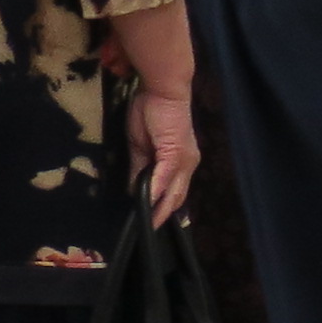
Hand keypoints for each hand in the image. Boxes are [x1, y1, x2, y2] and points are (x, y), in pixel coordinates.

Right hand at [98, 5, 200, 221]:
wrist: (162, 90)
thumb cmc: (153, 113)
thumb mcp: (141, 145)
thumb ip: (140, 168)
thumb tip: (134, 189)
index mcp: (180, 162)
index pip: (173, 192)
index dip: (165, 209)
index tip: (153, 224)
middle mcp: (186, 164)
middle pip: (176, 198)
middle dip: (164, 216)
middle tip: (151, 232)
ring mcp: (183, 160)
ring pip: (173, 192)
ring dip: (161, 210)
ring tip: (149, 225)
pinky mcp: (174, 153)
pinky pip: (164, 177)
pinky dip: (156, 192)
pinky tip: (148, 203)